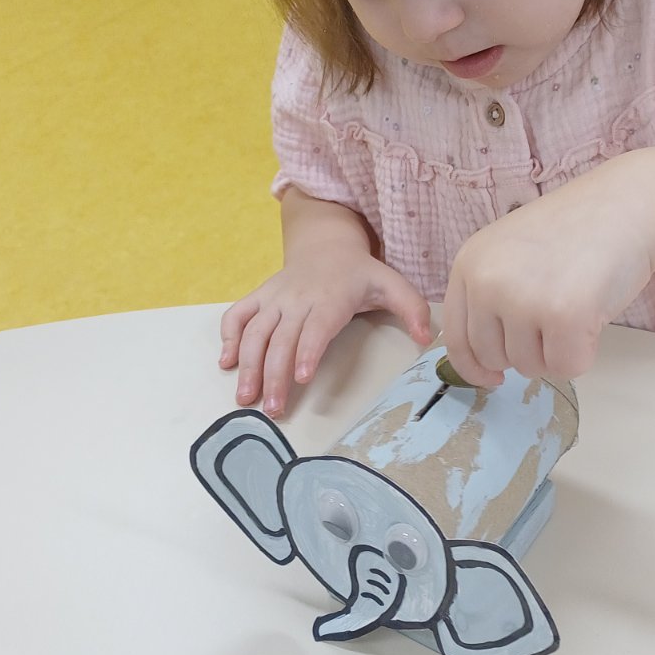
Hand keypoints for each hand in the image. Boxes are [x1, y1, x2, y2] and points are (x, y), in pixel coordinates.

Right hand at [220, 249, 433, 415]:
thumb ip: (412, 309)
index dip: (307, 351)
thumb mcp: (392, 285)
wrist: (326, 246)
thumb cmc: (360, 274)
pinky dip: (227, 337)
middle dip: (274, 374)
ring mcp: (275, 298)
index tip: (300, 377)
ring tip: (245, 397)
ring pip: (255, 331)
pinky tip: (226, 363)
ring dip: (248, 365)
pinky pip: (237, 315)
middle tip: (272, 408)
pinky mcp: (259, 297)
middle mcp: (298, 298)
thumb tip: (428, 337)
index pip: (316, 327)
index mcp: (331, 298)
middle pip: (281, 338)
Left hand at [441, 156, 654, 386]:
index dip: (475, 366)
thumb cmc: (577, 230)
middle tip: (555, 316)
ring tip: (576, 305)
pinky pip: (567, 368)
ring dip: (557, 351)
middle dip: (527, 351)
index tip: (494, 376)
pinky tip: (593, 316)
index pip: (456, 338)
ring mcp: (523, 299)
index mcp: (469, 264)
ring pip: (531, 367)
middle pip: (493, 358)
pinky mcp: (564, 316)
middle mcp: (487, 281)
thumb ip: (491, 297)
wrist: (627, 205)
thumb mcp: (511, 254)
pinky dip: (585, 354)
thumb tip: (484, 362)